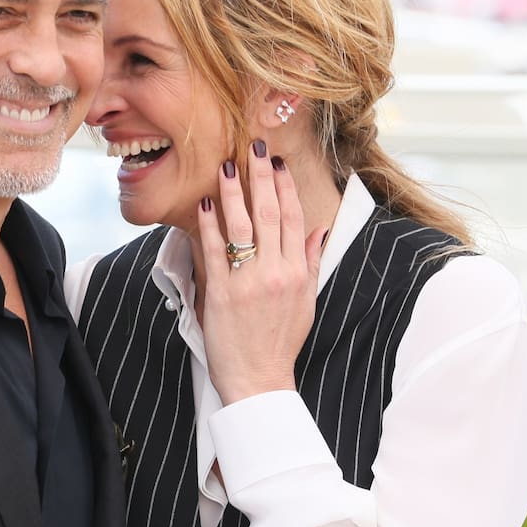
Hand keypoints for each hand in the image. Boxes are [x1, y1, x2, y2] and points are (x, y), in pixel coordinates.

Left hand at [196, 140, 326, 404]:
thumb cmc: (281, 340)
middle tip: (254, 147)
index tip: (278, 163)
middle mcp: (276, 273)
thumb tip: (320, 230)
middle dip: (262, 177)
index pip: (295, 219)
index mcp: (298, 273)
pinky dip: (210, 225)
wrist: (259, 379)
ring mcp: (248, 282)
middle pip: (271, 214)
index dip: (287, 187)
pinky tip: (206, 203)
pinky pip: (215, 251)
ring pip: (243, 227)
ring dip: (235, 193)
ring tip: (227, 166)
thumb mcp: (306, 300)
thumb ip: (311, 262)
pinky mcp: (222, 293)